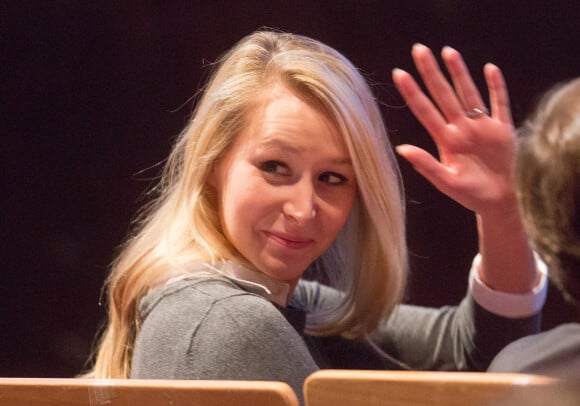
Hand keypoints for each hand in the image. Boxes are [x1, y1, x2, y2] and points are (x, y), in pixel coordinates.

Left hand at [393, 44, 517, 218]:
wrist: (499, 202)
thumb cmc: (471, 195)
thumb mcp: (446, 182)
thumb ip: (426, 164)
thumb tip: (400, 148)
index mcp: (445, 140)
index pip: (424, 111)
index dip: (412, 92)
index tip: (399, 73)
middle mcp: (461, 128)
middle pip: (443, 94)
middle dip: (431, 73)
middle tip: (418, 49)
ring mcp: (481, 126)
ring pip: (468, 93)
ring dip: (459, 73)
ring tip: (448, 51)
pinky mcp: (502, 129)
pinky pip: (499, 103)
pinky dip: (496, 87)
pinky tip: (489, 69)